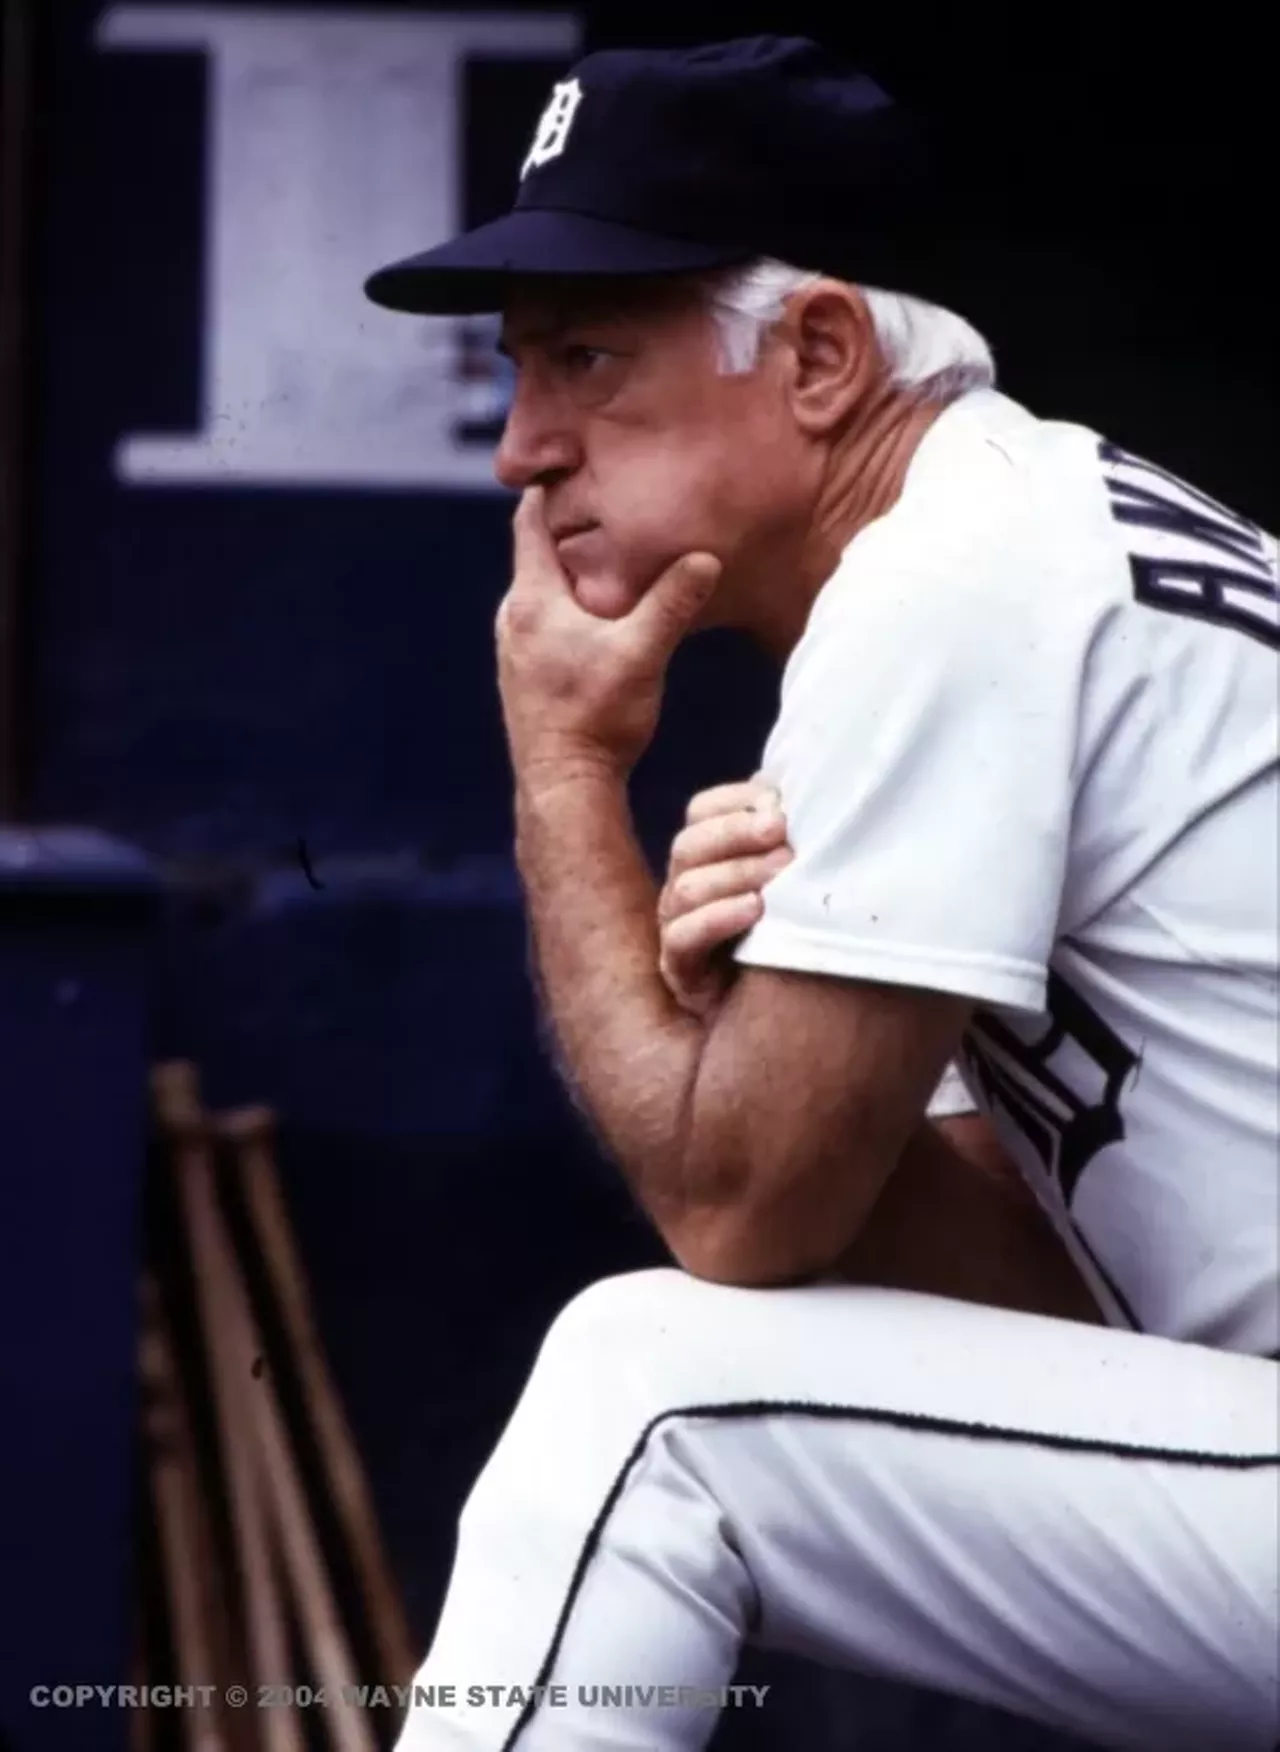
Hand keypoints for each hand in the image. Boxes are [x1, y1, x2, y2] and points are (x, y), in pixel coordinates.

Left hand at [496, 487, 721, 781]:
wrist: (563, 784)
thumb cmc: (597, 718)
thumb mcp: (643, 653)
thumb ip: (672, 603)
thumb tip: (705, 558)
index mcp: (532, 599)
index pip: (530, 522)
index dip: (551, 489)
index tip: (576, 463)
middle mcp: (514, 617)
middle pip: (537, 553)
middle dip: (572, 530)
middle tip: (610, 506)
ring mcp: (516, 648)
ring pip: (543, 590)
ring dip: (573, 573)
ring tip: (612, 557)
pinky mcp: (526, 674)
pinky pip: (546, 621)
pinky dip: (570, 606)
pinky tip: (601, 617)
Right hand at [657, 776, 793, 1016]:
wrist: (788, 1023)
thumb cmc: (797, 936)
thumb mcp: (797, 880)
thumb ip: (791, 840)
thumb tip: (803, 796)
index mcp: (708, 857)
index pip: (701, 812)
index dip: (734, 802)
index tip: (780, 802)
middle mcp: (685, 888)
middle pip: (689, 845)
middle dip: (738, 832)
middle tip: (784, 833)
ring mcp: (678, 930)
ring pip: (685, 888)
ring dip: (736, 873)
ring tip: (782, 872)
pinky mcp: (682, 971)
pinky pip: (682, 939)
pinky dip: (719, 917)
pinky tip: (755, 909)